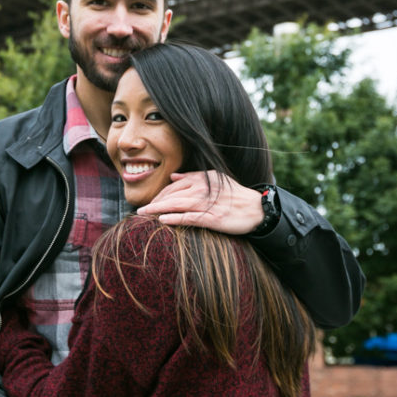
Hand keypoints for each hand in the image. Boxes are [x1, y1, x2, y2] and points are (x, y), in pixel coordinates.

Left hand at [137, 171, 263, 233]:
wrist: (256, 208)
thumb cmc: (234, 195)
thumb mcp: (215, 179)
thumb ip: (193, 177)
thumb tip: (173, 176)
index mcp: (202, 179)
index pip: (174, 185)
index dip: (160, 194)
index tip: (150, 202)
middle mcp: (202, 189)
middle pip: (172, 195)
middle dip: (154, 202)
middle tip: (141, 210)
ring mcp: (207, 204)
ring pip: (176, 205)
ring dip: (158, 209)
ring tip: (144, 214)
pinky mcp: (212, 218)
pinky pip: (189, 218)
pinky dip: (174, 218)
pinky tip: (162, 220)